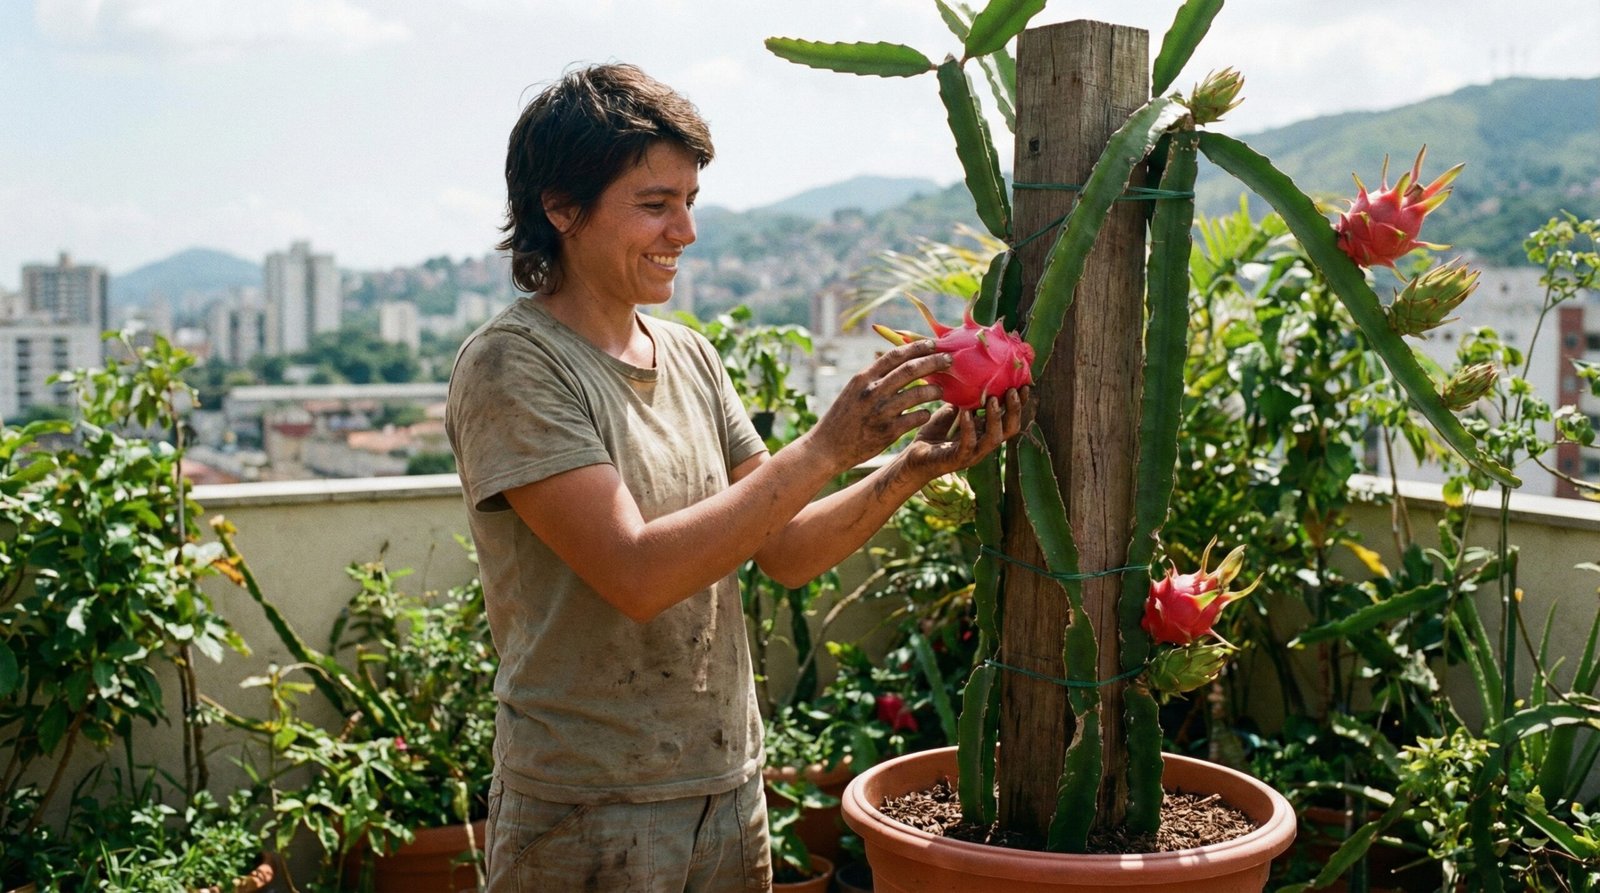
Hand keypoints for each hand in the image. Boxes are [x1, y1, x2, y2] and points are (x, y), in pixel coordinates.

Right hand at [809, 340, 951, 469]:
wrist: (827, 448)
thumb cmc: (843, 418)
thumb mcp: (853, 391)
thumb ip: (873, 376)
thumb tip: (896, 359)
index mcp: (863, 378)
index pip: (895, 355)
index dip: (917, 347)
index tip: (933, 344)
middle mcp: (872, 391)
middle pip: (910, 369)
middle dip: (933, 362)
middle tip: (949, 360)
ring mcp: (881, 411)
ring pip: (918, 393)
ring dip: (934, 389)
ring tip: (941, 390)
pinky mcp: (888, 432)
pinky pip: (916, 418)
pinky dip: (925, 413)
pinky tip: (926, 413)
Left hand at [897, 386, 1030, 480]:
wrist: (912, 459)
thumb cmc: (933, 435)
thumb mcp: (950, 411)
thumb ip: (964, 398)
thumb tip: (972, 372)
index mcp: (985, 431)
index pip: (1010, 417)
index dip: (1020, 403)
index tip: (1025, 384)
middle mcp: (984, 443)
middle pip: (1010, 429)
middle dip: (1015, 409)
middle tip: (1013, 390)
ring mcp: (972, 453)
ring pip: (994, 438)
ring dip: (995, 418)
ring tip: (992, 399)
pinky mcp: (957, 460)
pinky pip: (968, 445)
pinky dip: (969, 428)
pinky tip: (966, 413)